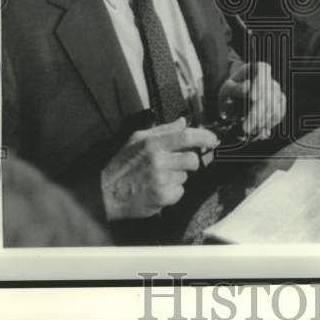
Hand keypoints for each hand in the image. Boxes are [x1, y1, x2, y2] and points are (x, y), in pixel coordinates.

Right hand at [100, 117, 218, 220]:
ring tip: (159, 177)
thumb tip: (183, 122)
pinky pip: (180, 192)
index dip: (204, 136)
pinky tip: (158, 189)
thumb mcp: (137, 140)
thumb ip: (163, 130)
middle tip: (176, 164)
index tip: (214, 139)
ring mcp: (161, 180)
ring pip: (185, 176)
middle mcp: (158, 161)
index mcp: (153, 143)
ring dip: (177, 177)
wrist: (106, 193)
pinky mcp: (162, 197)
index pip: (186, 136)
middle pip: (192, 159)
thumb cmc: (123, 164)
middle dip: (188, 162)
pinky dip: (173, 191)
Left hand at [219, 62, 285, 140]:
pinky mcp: (279, 102)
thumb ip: (235, 88)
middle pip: (268, 93)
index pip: (263, 69)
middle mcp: (268, 78)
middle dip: (257, 112)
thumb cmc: (229, 92)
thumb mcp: (226, 89)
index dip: (260, 83)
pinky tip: (260, 128)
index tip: (253, 98)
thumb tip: (247, 88)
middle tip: (246, 126)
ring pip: (275, 105)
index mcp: (255, 69)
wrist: (234, 101)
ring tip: (250, 130)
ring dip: (262, 120)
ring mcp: (275, 90)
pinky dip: (270, 122)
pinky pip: (280, 111)